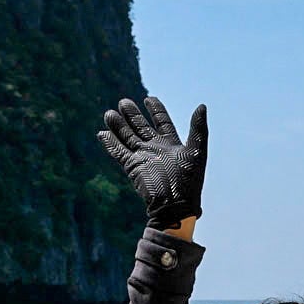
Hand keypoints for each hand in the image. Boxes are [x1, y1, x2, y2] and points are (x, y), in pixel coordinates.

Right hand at [97, 95, 207, 229]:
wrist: (176, 205)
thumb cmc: (189, 181)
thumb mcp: (197, 151)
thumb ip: (198, 128)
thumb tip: (202, 106)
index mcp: (171, 143)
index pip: (162, 121)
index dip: (155, 110)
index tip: (148, 99)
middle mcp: (155, 149)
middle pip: (141, 127)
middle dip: (132, 115)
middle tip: (123, 102)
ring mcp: (142, 157)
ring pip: (128, 138)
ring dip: (119, 126)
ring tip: (109, 114)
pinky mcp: (132, 167)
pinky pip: (119, 153)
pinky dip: (110, 144)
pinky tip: (102, 133)